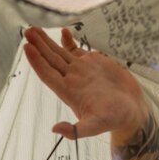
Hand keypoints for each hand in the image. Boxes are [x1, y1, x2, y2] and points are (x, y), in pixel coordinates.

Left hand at [23, 26, 148, 141]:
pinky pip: (75, 50)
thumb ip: (77, 130)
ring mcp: (81, 70)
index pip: (48, 74)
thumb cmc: (115, 120)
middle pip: (50, 60)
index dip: (37, 62)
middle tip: (27, 31)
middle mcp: (71, 79)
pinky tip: (62, 32)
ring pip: (59, 53)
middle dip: (38, 45)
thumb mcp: (95, 126)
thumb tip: (56, 129)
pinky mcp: (92, 63)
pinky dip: (68, 40)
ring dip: (46, 41)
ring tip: (34, 29)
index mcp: (69, 92)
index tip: (27, 48)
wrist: (131, 111)